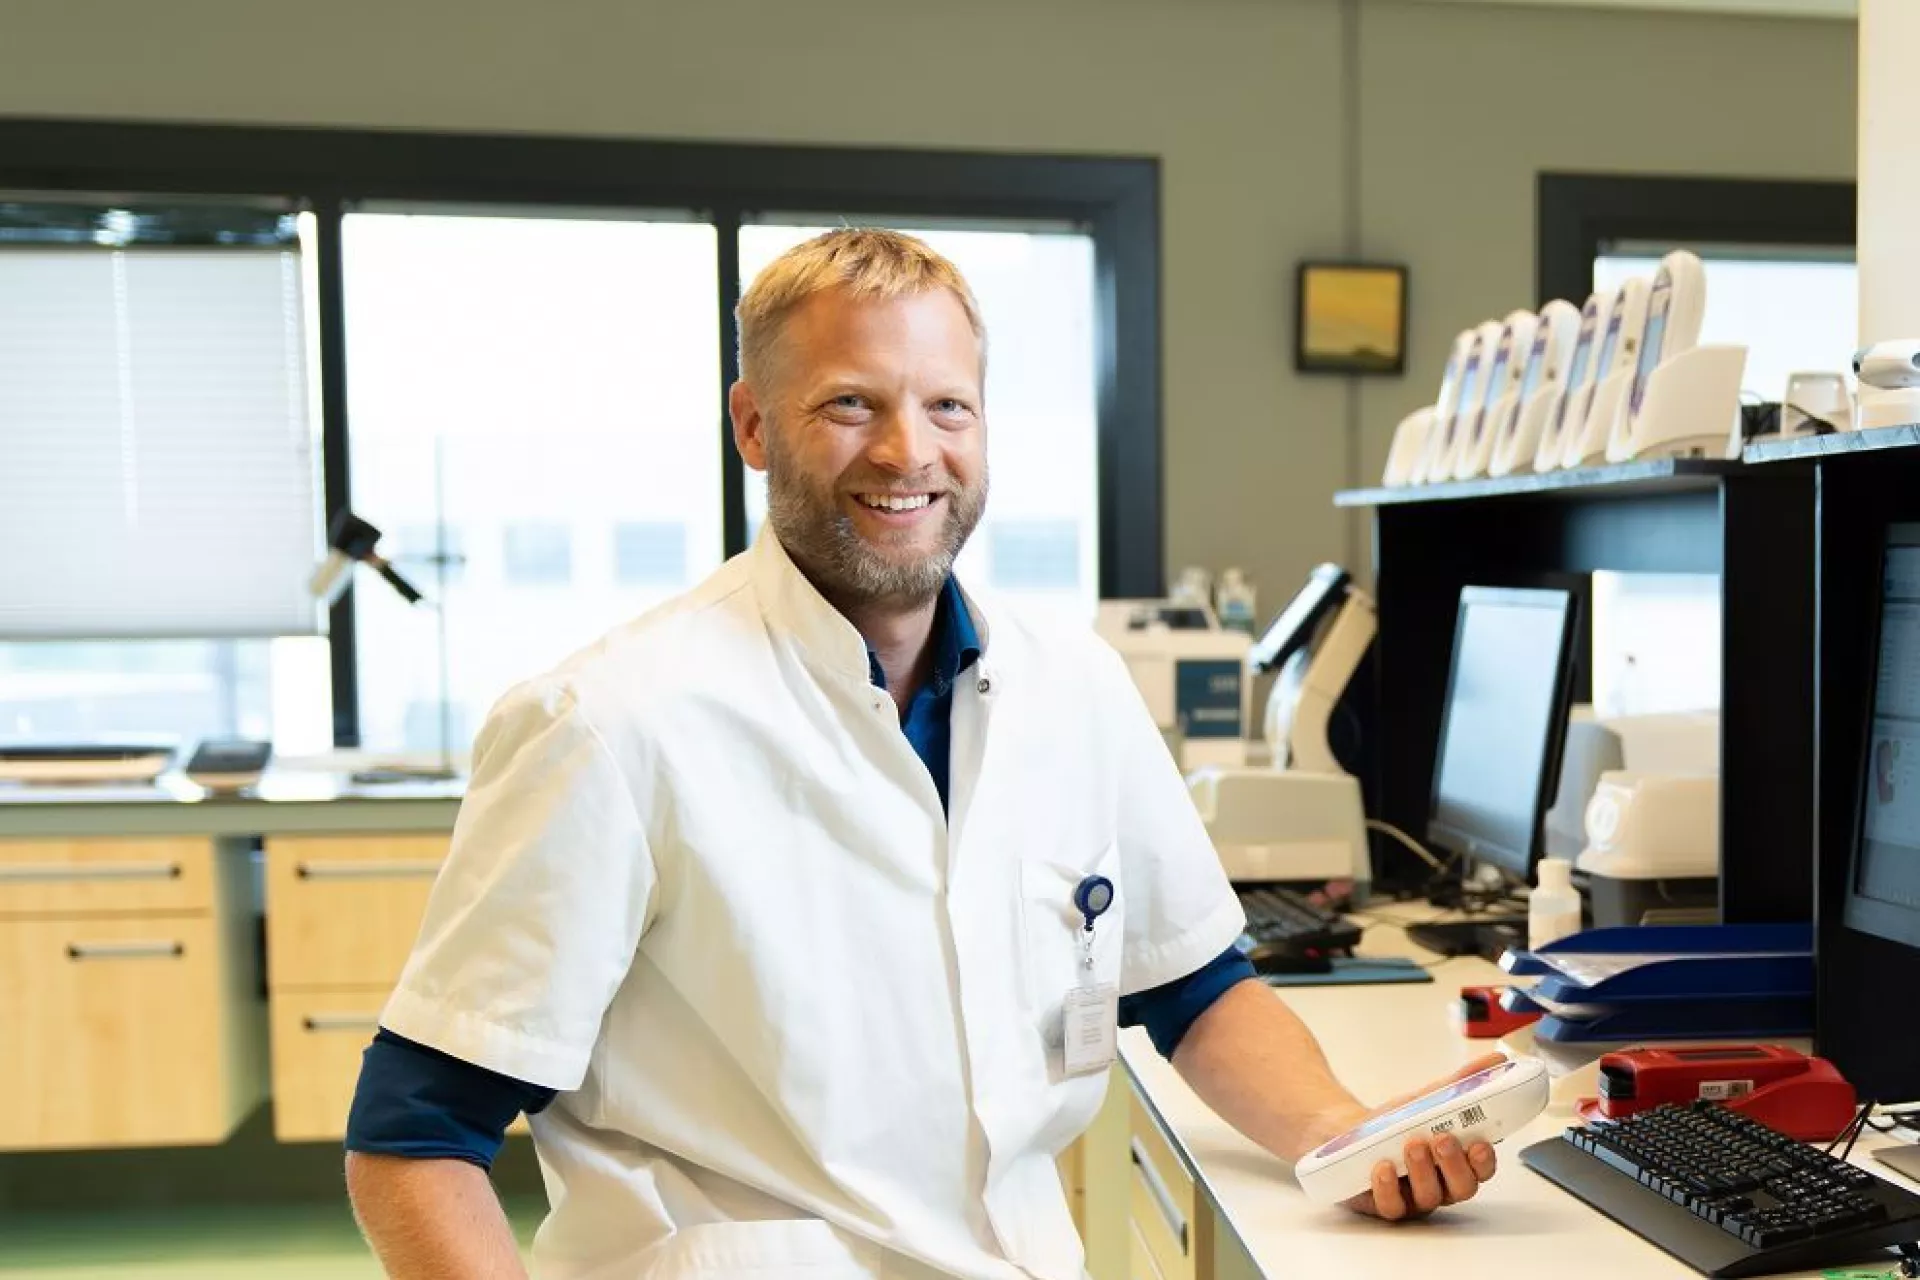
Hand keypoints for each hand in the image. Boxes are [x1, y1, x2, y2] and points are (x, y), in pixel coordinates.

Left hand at [1336, 1054, 1504, 1220]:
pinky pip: (1392, 1206)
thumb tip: (1498, 1060)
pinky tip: (1384, 1167)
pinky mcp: (1384, 1203)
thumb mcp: (1429, 1100)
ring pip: (1429, 1197)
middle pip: (1462, 1188)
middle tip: (1443, 1139)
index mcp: (1458, 1163)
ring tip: (1412, 1143)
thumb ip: (1462, 1082)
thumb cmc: (1398, 1123)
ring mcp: (1413, 1198)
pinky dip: (1389, 1187)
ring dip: (1423, 1170)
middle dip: (1455, 1165)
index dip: (1485, 1162)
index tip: (1480, 1144)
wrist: (1350, 1133)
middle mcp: (1441, 1185)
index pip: (1482, 1170)